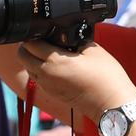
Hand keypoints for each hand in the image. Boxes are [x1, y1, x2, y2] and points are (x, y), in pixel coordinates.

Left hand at [17, 39, 135, 124]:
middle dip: (28, 46)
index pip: (30, 43)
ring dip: (33, 58)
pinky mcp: (52, 94)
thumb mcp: (92, 50)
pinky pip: (38, 78)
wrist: (112, 104)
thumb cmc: (106, 78)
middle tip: (43, 39)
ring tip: (50, 52)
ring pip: (28, 68)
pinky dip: (40, 70)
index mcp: (54, 62)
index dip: (34, 34)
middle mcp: (46, 75)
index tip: (43, 30)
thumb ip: (75, 39)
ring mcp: (47, 86)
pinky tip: (56, 66)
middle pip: (23, 56)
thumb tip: (67, 35)